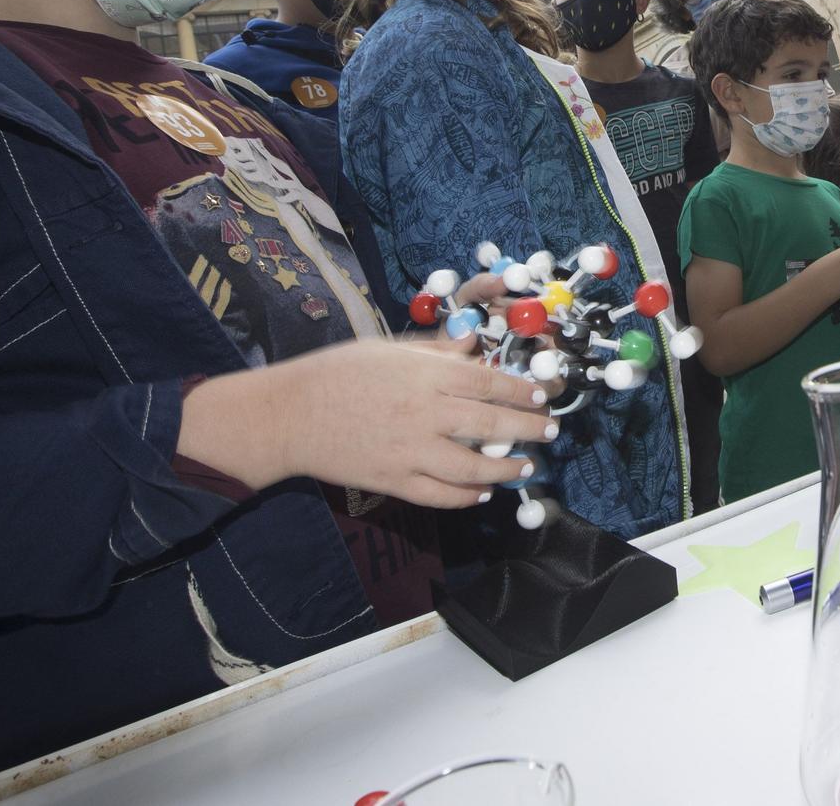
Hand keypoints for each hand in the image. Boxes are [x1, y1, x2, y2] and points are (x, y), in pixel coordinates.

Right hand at [211, 337, 558, 507]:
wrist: (289, 415)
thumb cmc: (336, 372)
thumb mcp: (388, 348)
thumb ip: (435, 350)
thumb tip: (474, 343)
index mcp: (424, 375)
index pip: (488, 382)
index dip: (521, 391)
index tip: (542, 397)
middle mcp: (424, 414)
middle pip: (492, 424)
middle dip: (530, 429)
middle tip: (550, 430)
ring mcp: (411, 452)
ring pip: (474, 468)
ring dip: (507, 469)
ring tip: (526, 466)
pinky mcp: (394, 481)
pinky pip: (441, 494)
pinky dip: (467, 495)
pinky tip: (482, 492)